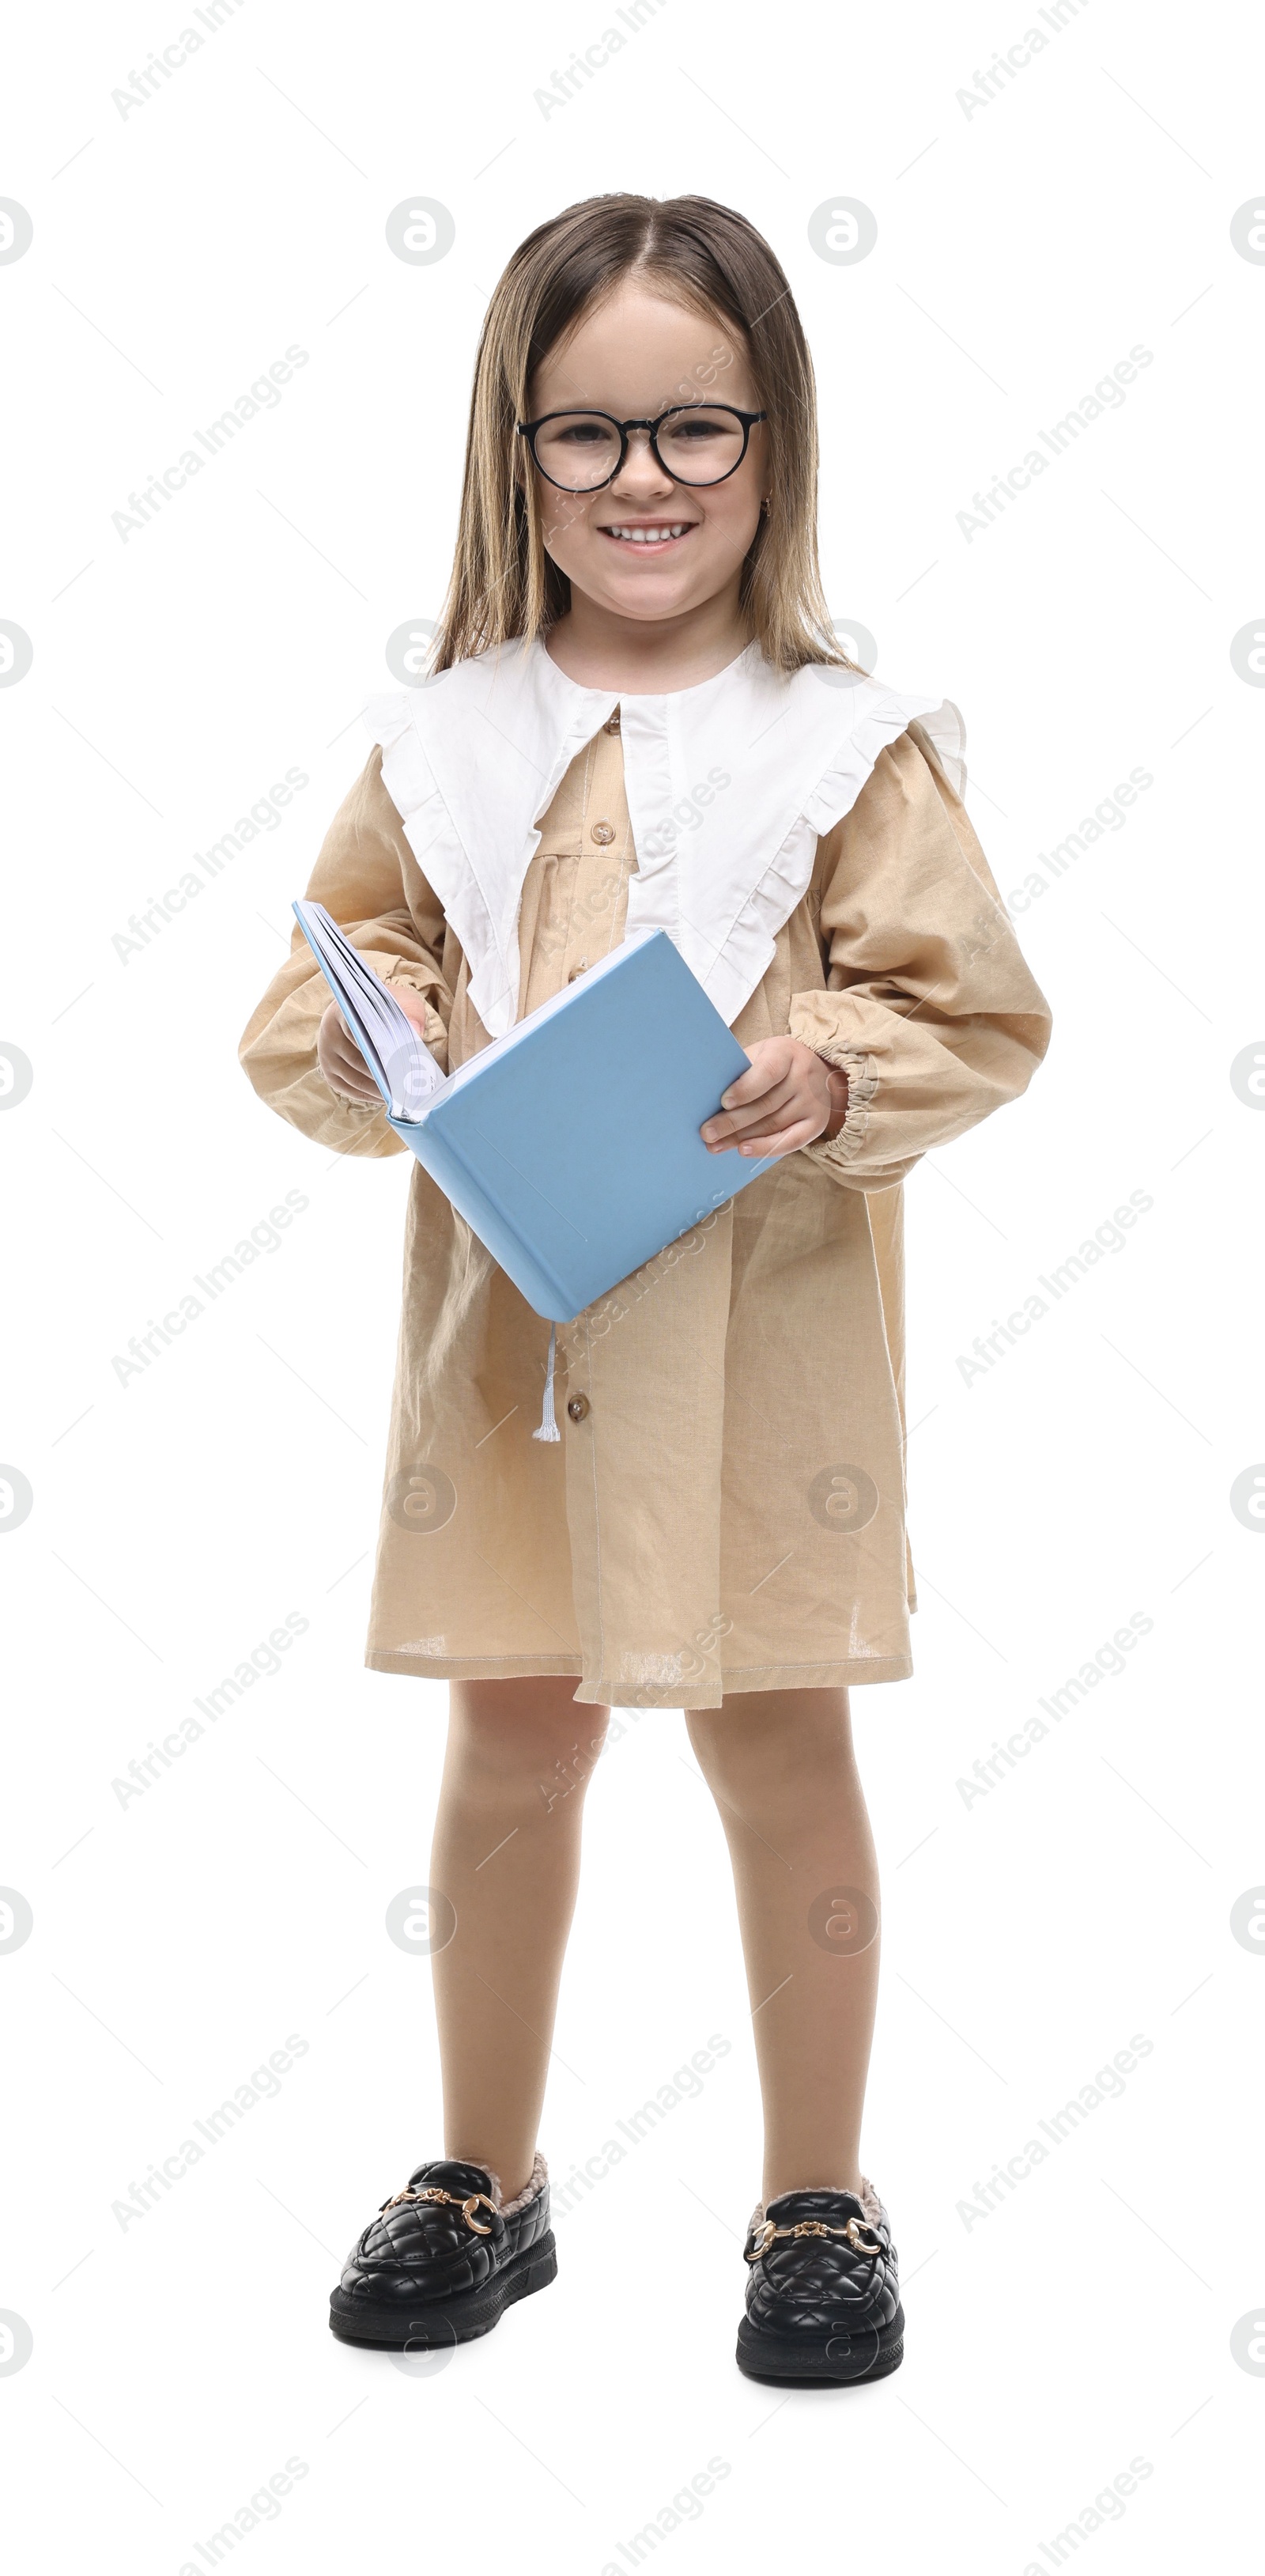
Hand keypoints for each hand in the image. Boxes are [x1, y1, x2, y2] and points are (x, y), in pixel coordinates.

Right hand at [316, 982, 432, 1106]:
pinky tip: (387, 1097)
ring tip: (402, 1095)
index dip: (384, 1050)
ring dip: (379, 1090)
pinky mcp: (329, 1073)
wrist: (361, 1012)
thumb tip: (416, 1031)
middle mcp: (329, 1034)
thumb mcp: (401, 1000)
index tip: (405, 1062)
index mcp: (344, 1012)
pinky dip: (370, 1096)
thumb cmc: (384, 1008)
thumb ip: (410, 1011)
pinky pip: (350, 1090)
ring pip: (354, 1079)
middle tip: (408, 1085)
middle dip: (385, 1075)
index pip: (362, 1033)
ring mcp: (327, 1056)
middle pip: (358, 1060)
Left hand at [700, 1036, 848, 1158]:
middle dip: (733, 1121)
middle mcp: (804, 1077)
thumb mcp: (761, 1054)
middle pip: (766, 1104)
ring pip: (773, 1125)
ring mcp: (812, 1102)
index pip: (768, 1072)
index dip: (746, 1088)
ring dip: (741, 1138)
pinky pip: (790, 1141)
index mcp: (786, 1053)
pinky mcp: (816, 1124)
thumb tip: (706, 1092)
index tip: (724, 1102)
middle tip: (707, 1133)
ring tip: (715, 1145)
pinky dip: (765, 1148)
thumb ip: (741, 1069)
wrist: (817, 1072)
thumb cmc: (775, 1063)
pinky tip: (744, 1150)